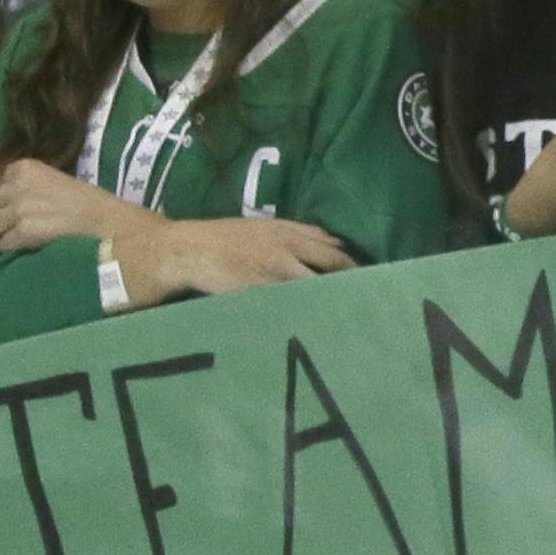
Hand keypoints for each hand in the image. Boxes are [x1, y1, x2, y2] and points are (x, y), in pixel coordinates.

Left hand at [0, 159, 140, 251]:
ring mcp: (17, 207)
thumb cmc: (84, 203)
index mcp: (22, 167)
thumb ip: (22, 187)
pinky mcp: (22, 230)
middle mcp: (15, 184)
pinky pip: (2, 244)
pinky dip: (6, 249)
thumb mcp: (50, 182)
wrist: (105, 224)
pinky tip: (17, 250)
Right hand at [114, 215, 355, 305]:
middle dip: (352, 284)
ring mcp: (275, 272)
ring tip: (348, 321)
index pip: (333, 248)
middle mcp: (287, 249)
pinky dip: (307, 313)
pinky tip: (317, 326)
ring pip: (316, 286)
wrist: (188, 250)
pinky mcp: (261, 291)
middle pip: (333, 266)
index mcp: (288, 231)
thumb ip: (297, 234)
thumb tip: (332, 243)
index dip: (352, 266)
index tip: (367, 282)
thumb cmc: (222, 240)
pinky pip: (292, 304)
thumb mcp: (263, 228)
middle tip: (366, 304)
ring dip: (334, 301)